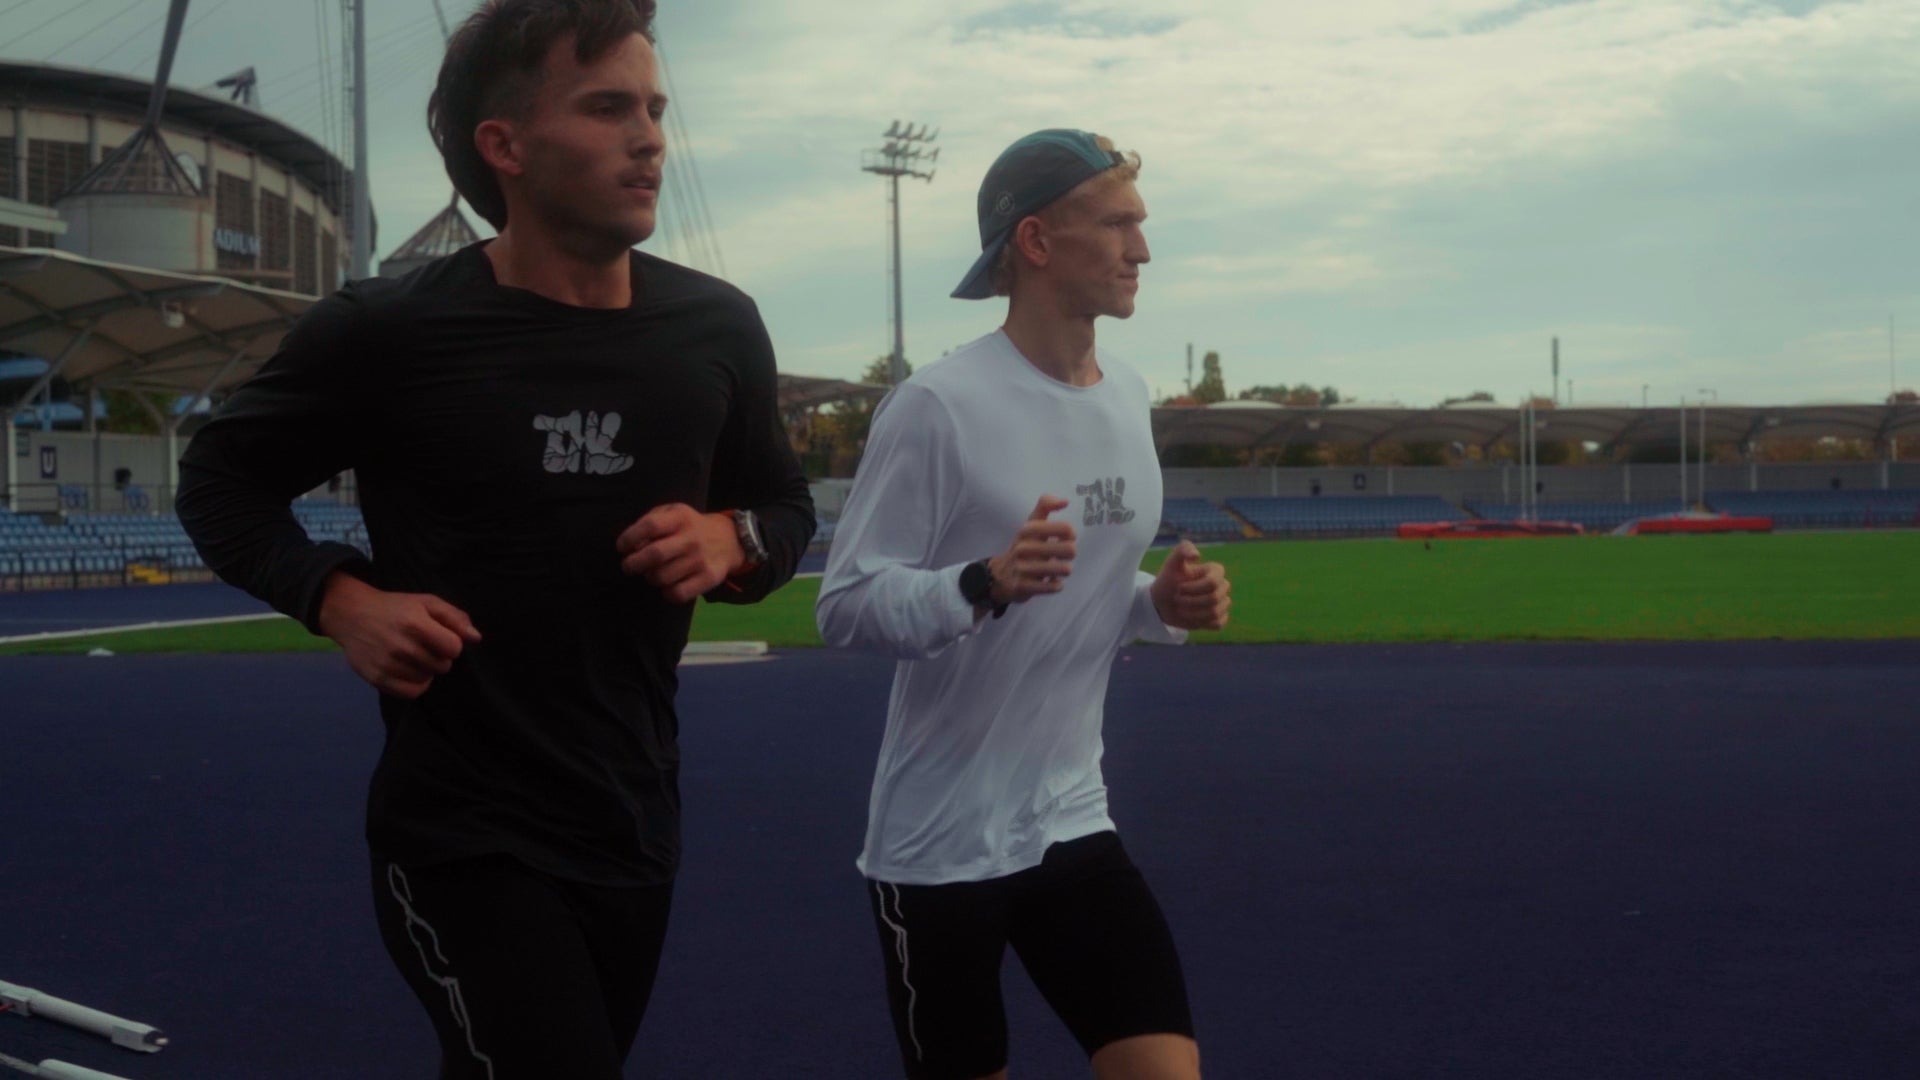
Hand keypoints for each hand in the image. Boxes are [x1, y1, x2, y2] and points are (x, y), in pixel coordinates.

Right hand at [316, 571, 481, 699]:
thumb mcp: (426, 602)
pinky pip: (411, 693)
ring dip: (426, 669)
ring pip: (428, 679)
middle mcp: (401, 647)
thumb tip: (476, 638)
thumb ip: (454, 618)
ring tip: (413, 656)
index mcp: (415, 624)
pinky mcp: (377, 679)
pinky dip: (415, 684)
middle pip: (442, 666)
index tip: (440, 637)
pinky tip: (408, 670)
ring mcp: (387, 665)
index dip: (451, 643)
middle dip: (438, 656)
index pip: (454, 648)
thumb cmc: (396, 608)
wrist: (352, 614)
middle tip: (423, 644)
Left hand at [615, 503, 743, 603]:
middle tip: (628, 567)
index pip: (650, 526)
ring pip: (661, 577)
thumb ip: (650, 522)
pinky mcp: (708, 578)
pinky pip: (677, 594)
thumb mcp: (673, 513)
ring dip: (650, 578)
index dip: (629, 538)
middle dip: (633, 564)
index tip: (622, 548)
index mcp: (680, 517)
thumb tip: (631, 546)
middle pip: (654, 554)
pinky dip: (667, 593)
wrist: (730, 539)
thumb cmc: (690, 526)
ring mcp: (701, 559)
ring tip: (653, 574)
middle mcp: (692, 538)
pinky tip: (668, 586)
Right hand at [986, 496, 1076, 606]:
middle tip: (1063, 555)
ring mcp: (1023, 568)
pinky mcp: (1024, 586)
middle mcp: (1024, 548)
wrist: (999, 575)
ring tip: (1059, 568)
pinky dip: (1056, 584)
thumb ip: (1045, 506)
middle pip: (1070, 549)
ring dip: (1065, 569)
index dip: (1071, 533)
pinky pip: (1054, 586)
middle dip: (1071, 553)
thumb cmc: (1023, 547)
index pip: (1065, 528)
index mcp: (1028, 530)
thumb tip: (1065, 501)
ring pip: (1064, 569)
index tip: (1066, 537)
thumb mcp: (1030, 524)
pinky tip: (1051, 581)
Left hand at [1150, 541, 1230, 630]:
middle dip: (1191, 601)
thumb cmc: (1168, 580)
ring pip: (1216, 612)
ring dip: (1193, 613)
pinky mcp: (1218, 617)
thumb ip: (1183, 550)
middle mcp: (1221, 586)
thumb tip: (1197, 555)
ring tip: (1181, 609)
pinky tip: (1191, 617)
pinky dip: (1202, 622)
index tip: (1179, 587)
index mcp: (1215, 571)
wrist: (1161, 602)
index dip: (1194, 588)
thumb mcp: (1171, 563)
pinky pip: (1219, 623)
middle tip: (1177, 598)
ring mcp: (1221, 602)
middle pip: (1215, 598)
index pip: (1213, 582)